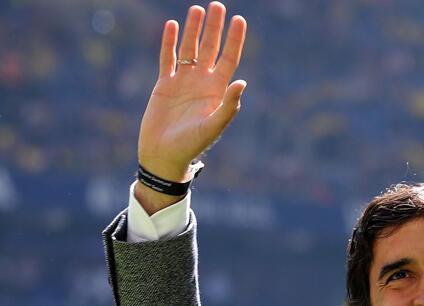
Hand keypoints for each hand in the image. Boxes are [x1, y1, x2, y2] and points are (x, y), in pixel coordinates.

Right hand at [138, 2, 246, 181]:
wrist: (164, 155)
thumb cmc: (191, 145)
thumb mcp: (213, 126)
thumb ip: (228, 106)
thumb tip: (242, 82)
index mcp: (217, 91)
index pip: (229, 59)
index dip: (234, 40)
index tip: (239, 20)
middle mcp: (202, 83)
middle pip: (211, 49)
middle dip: (215, 28)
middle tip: (218, 6)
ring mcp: (183, 82)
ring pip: (189, 49)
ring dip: (193, 30)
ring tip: (197, 9)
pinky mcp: (164, 84)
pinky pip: (167, 58)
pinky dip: (168, 42)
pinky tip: (171, 25)